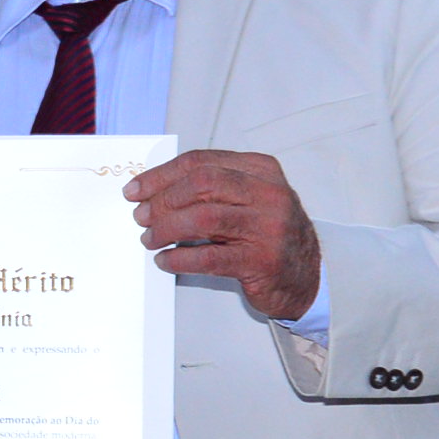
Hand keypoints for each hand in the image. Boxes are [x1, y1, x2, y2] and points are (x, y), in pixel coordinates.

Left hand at [125, 150, 319, 321]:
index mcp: (261, 170)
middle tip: (141, 217)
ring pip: (203, 218)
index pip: (200, 162)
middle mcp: (268, 194)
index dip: (160, 175)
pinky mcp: (262, 261)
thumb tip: (152, 191)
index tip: (135, 190)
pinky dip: (180, 258)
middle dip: (162, 200)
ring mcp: (268, 227)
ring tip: (150, 239)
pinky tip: (166, 260)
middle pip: (201, 185)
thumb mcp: (247, 199)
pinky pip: (209, 256)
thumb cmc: (266, 234)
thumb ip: (210, 188)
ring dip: (166, 229)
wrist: (304, 276)